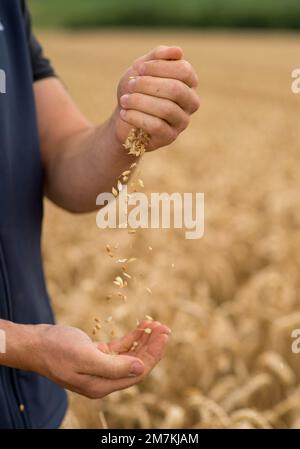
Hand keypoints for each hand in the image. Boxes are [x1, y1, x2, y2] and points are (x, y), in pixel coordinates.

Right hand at [33, 320, 169, 398]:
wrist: (34, 344)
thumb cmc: (56, 349)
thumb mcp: (85, 356)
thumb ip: (114, 366)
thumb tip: (141, 368)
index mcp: (101, 385)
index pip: (137, 372)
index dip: (153, 354)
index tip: (164, 334)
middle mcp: (103, 380)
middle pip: (136, 364)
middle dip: (152, 346)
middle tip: (165, 327)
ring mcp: (99, 367)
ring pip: (129, 355)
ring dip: (143, 341)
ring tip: (155, 324)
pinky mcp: (95, 355)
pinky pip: (119, 348)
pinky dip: (131, 338)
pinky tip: (141, 327)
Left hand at [113, 45, 199, 150]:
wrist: (123, 119)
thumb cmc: (136, 91)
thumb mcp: (143, 69)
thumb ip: (158, 56)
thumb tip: (178, 51)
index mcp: (189, 83)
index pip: (184, 71)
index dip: (160, 67)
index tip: (139, 69)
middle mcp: (191, 102)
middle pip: (176, 89)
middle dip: (149, 85)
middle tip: (130, 85)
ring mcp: (182, 122)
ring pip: (166, 109)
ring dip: (140, 101)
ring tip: (124, 100)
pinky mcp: (170, 137)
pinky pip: (157, 126)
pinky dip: (137, 117)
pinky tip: (124, 113)